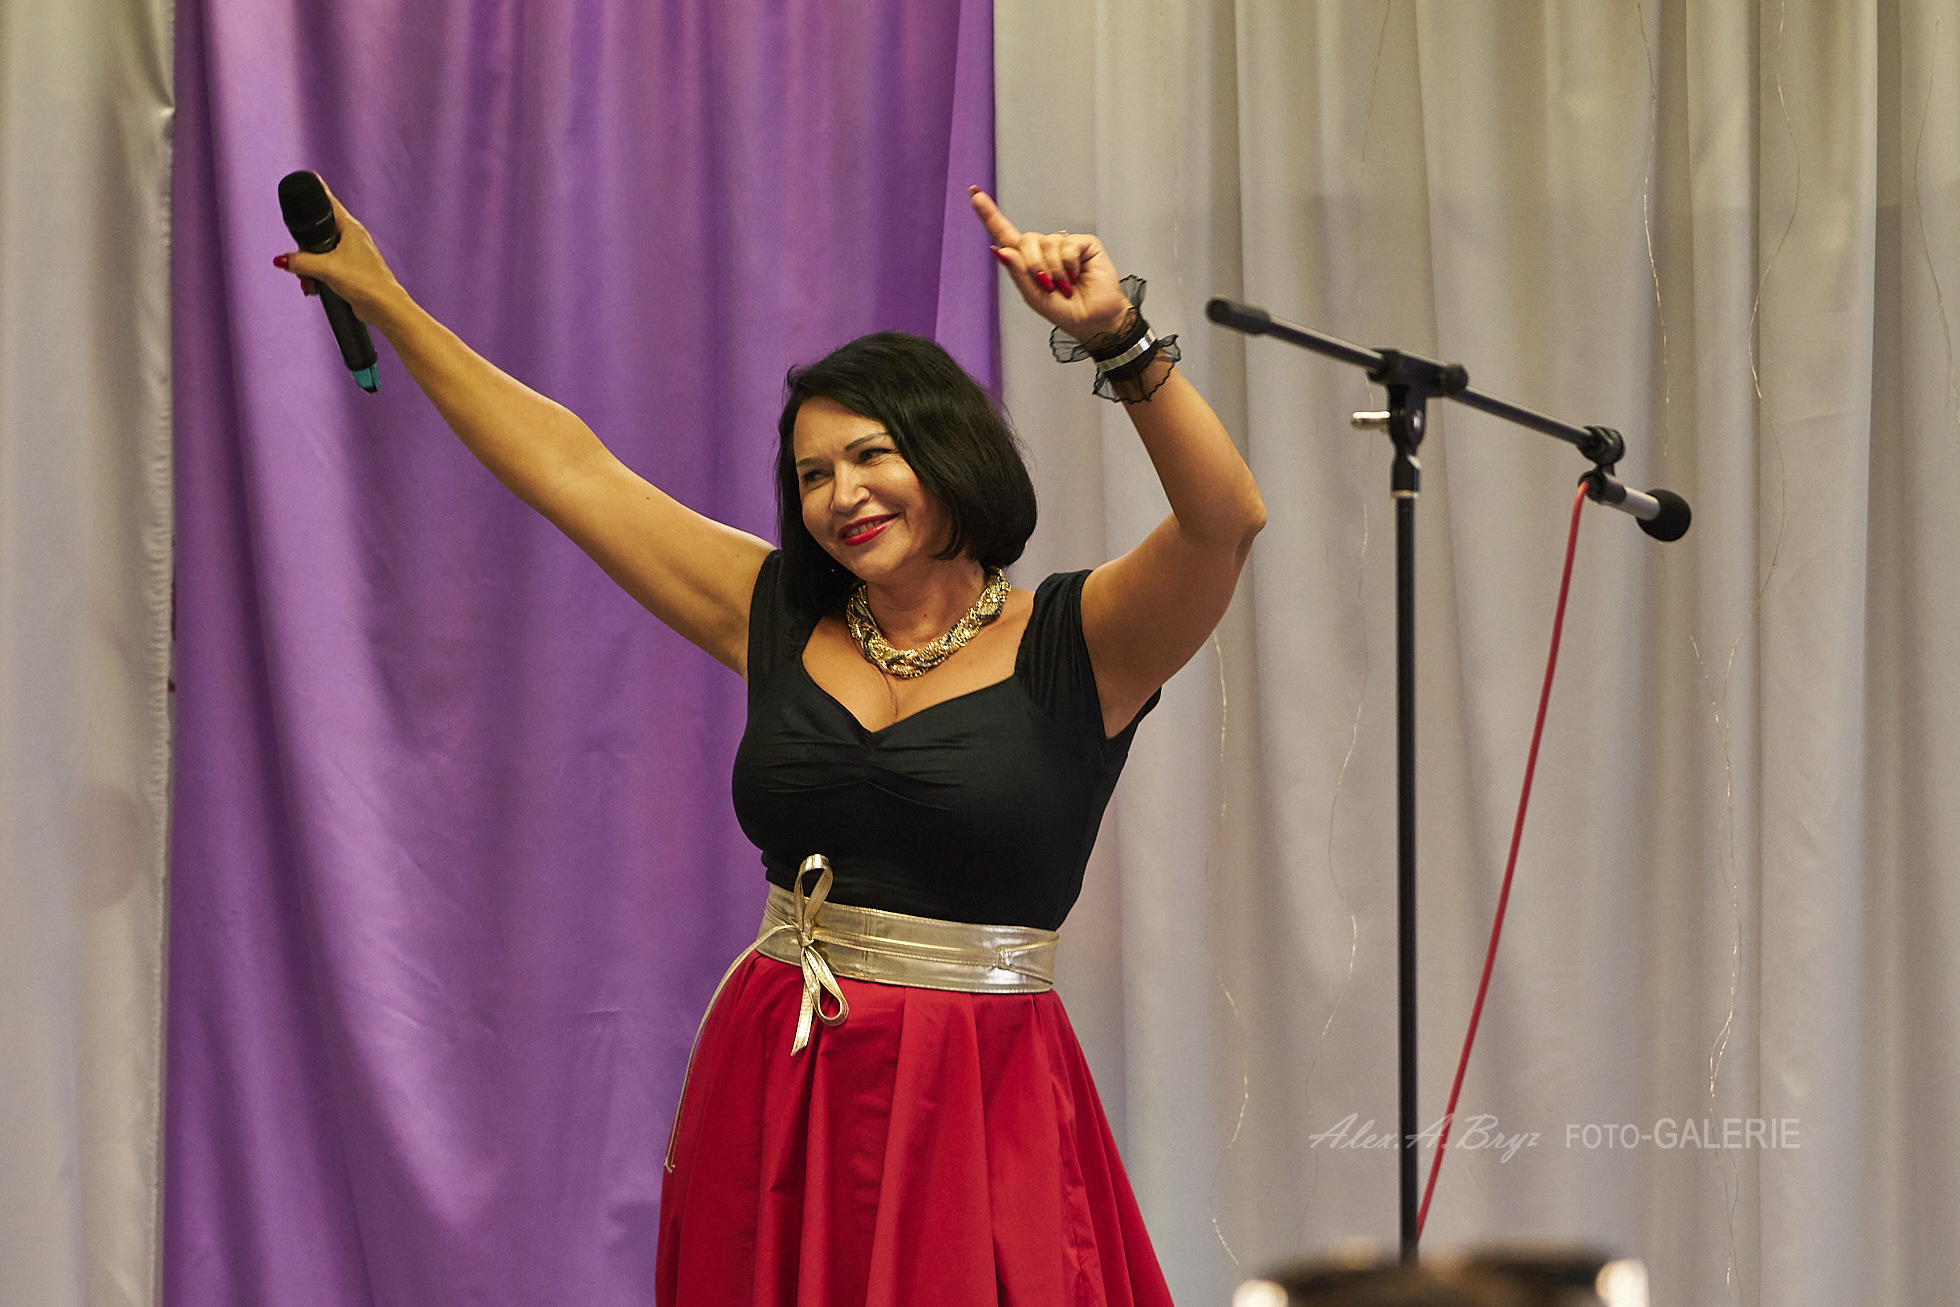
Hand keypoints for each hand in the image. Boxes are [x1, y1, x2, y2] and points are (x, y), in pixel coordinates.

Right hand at [271, 177, 408, 327]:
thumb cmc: (365, 283)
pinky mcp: (350, 271)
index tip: (311, 177)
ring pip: (320, 253)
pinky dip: (317, 277)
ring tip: (308, 283)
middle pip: (317, 233)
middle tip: (299, 265)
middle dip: (304, 251)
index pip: (329, 203)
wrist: (384, 309)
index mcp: (350, 228)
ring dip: (309, 268)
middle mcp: (351, 238)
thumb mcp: (326, 269)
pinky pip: (326, 268)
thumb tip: (281, 260)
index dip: (317, 193)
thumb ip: (300, 262)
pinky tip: (313, 289)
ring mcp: (351, 254)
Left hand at [969, 187, 1131, 342]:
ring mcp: (1064, 244)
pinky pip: (1068, 245)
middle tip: (1048, 286)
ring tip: (1066, 285)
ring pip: (1048, 243)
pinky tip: (1077, 275)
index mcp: (1027, 262)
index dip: (989, 214)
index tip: (974, 193)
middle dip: (1034, 265)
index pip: (1005, 234)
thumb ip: (1017, 273)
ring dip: (1055, 270)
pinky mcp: (1084, 243)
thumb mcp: (1034, 297)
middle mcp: (1044, 249)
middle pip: (1026, 240)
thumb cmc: (1066, 311)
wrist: (1094, 320)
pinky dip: (1070, 264)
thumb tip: (1001, 249)